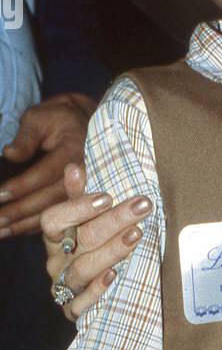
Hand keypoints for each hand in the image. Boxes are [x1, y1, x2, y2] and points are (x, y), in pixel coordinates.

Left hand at [0, 93, 96, 237]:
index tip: (0, 195)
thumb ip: (25, 137)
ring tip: (1, 231)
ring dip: (26, 224)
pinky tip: (17, 231)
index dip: (22, 186)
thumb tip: (9, 154)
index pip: (46, 173)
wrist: (83, 124)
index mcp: (74, 150)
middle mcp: (84, 172)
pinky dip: (37, 225)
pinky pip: (59, 214)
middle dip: (21, 211)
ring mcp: (84, 188)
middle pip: (51, 198)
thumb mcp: (39, 119)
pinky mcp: (80, 197)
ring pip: (55, 211)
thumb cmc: (57, 120)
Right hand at [41, 161, 152, 320]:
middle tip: (143, 205)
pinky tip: (114, 275)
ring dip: (111, 251)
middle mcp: (57, 260)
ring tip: (136, 235)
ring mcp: (64, 285)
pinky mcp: (73, 308)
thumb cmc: (90, 243)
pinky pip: (81, 303)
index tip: (107, 197)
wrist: (91, 286)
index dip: (77, 207)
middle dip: (114, 221)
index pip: (54, 219)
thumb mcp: (86, 218)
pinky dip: (97, 290)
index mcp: (56, 235)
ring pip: (83, 269)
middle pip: (81, 240)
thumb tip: (74, 167)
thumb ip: (80, 194)